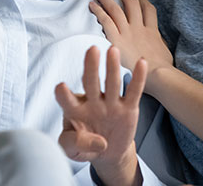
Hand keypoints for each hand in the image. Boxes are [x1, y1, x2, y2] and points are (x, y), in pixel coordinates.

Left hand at [55, 45, 146, 185]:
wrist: (106, 152)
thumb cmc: (84, 145)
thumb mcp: (72, 150)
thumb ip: (77, 144)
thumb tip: (100, 142)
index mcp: (74, 110)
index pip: (66, 101)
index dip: (64, 95)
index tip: (61, 87)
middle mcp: (92, 102)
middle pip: (90, 82)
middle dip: (91, 66)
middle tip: (92, 50)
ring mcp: (110, 103)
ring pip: (111, 83)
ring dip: (112, 67)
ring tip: (113, 51)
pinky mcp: (128, 108)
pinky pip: (134, 92)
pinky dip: (138, 78)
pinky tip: (141, 63)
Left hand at [90, 0, 173, 77]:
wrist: (158, 76)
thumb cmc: (163, 72)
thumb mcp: (166, 55)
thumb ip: (160, 46)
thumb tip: (160, 45)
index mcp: (152, 31)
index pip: (148, 9)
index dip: (142, 0)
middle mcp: (139, 28)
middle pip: (131, 2)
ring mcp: (128, 33)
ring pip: (116, 8)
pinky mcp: (116, 40)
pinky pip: (106, 21)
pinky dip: (98, 11)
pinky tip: (92, 5)